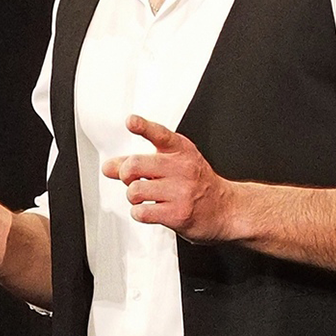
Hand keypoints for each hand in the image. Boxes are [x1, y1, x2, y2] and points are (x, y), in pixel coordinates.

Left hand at [103, 115, 235, 243]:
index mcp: (181, 150)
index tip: (131, 122)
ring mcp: (181, 192)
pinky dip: (139, 213)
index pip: (160, 135)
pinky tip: (150, 210)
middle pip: (135, 165)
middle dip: (125, 174)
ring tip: (145, 198)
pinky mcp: (178, 214)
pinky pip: (142, 212)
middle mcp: (182, 168)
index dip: (143, 127)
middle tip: (132, 179)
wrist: (226, 209)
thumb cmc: (197, 185)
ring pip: (135, 190)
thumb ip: (140, 164)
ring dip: (133, 196)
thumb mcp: (174, 165)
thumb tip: (109, 167)